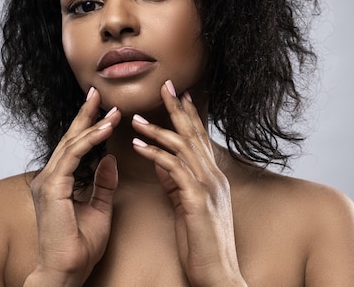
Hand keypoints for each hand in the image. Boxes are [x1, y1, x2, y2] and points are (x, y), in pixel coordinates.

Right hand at [25, 88, 120, 286]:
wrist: (67, 271)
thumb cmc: (80, 247)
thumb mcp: (100, 209)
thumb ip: (103, 184)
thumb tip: (110, 159)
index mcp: (58, 182)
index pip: (74, 146)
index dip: (88, 125)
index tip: (103, 108)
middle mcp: (49, 178)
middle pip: (70, 138)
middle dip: (86, 114)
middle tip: (99, 93)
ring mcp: (48, 181)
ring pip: (72, 143)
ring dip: (93, 124)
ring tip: (113, 110)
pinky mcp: (53, 187)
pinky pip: (73, 155)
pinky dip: (91, 140)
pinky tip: (106, 128)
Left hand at [131, 80, 246, 286]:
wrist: (218, 274)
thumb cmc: (203, 245)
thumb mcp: (188, 208)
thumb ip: (177, 183)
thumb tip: (162, 162)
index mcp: (213, 178)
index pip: (200, 139)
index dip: (189, 116)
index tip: (178, 96)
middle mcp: (213, 177)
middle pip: (194, 134)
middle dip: (178, 108)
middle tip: (165, 85)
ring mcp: (207, 187)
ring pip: (183, 147)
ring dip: (158, 130)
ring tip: (135, 119)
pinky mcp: (197, 200)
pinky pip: (174, 169)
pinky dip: (155, 154)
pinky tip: (138, 146)